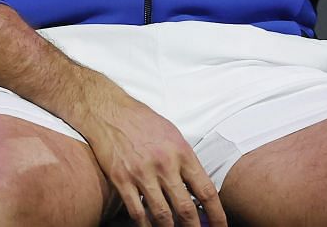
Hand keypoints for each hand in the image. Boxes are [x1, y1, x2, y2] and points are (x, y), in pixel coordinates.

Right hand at [71, 79, 225, 226]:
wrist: (109, 111)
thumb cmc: (144, 122)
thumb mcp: (173, 136)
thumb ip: (186, 163)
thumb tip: (198, 191)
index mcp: (182, 152)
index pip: (206, 191)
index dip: (217, 214)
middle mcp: (164, 164)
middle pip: (185, 208)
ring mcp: (142, 173)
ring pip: (162, 215)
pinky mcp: (121, 179)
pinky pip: (137, 211)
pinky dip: (145, 225)